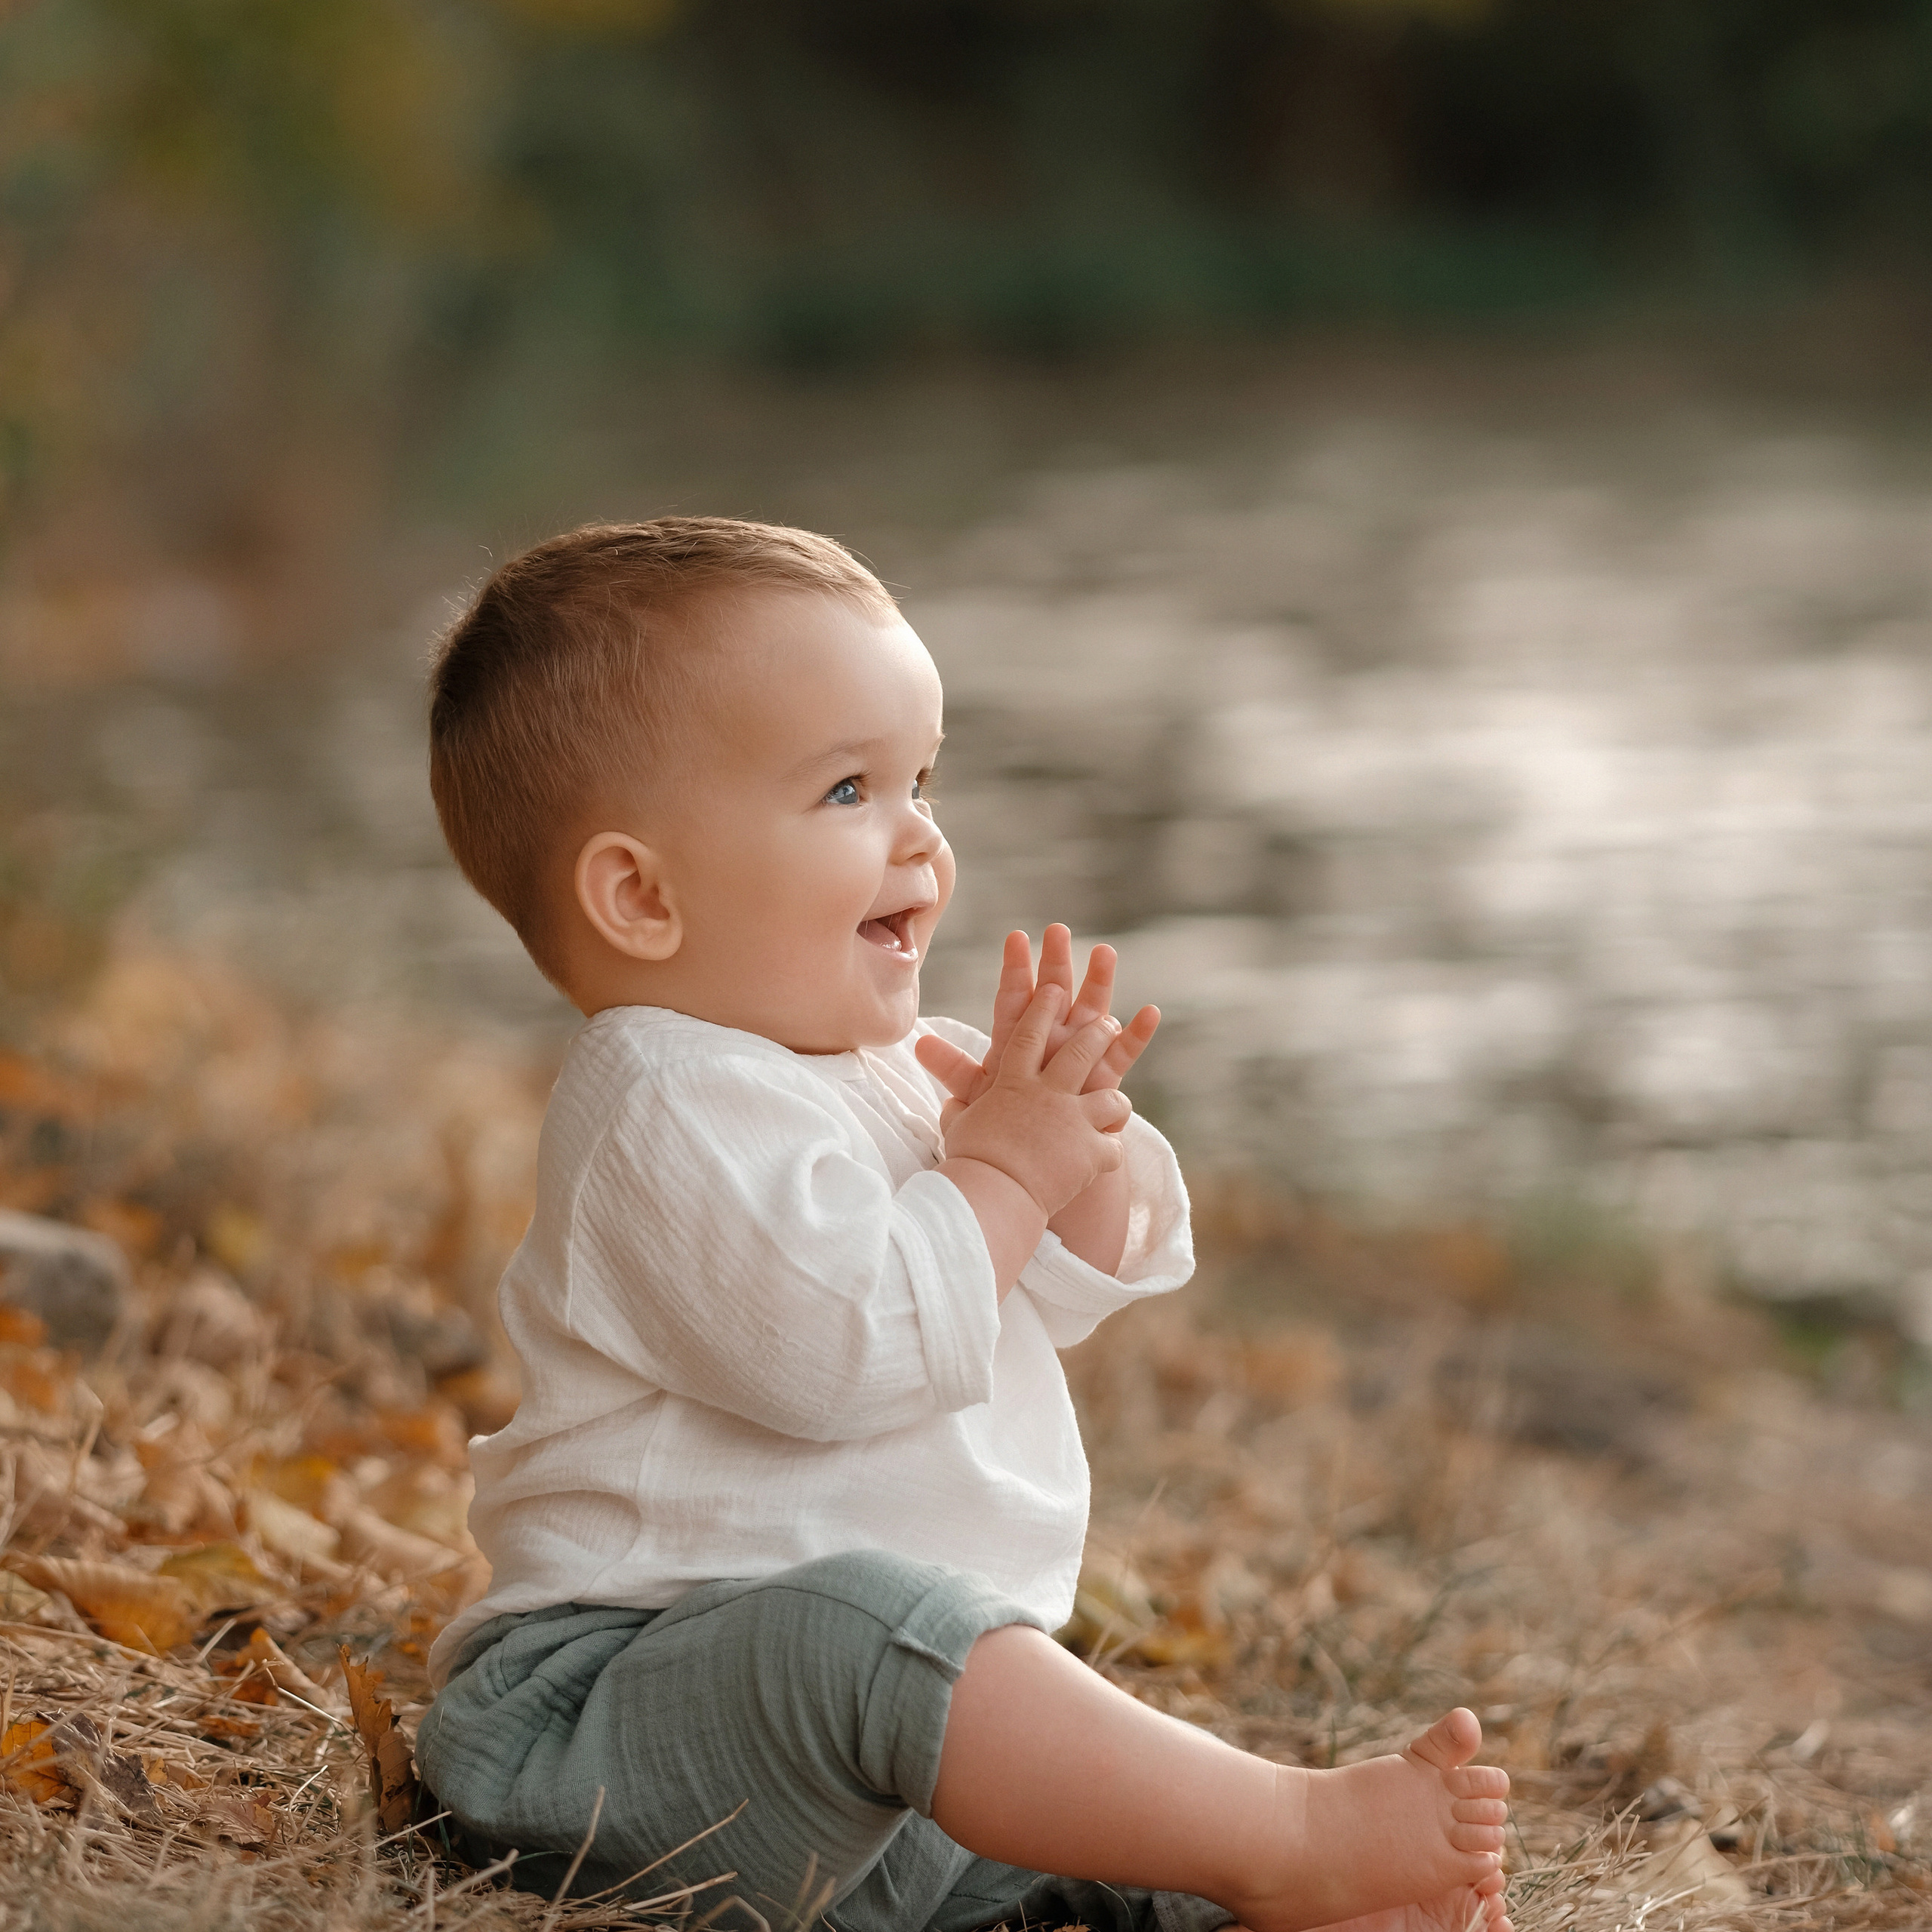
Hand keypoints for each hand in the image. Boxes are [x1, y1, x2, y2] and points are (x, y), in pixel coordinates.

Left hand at [915, 926, 1158, 1131]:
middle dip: (1056, 962)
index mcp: (1020, 1041)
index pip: (1016, 999)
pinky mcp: (1105, 1077)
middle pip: (1055, 994)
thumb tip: (919, 1043)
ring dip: (1099, 983)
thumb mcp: (978, 1094)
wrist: (1038, 1159)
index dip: (1015, 970)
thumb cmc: (1006, 1125)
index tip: (1015, 938)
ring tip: (1105, 952)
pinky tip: (1149, 1012)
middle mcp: (1052, 1039)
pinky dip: (1137, 1034)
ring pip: (1091, 1012)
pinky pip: (1123, 1053)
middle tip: (1058, 930)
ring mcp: (1080, 1054)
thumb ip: (954, 1068)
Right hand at [938, 983, 1136, 1221]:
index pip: (1028, 1034)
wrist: (996, 1191)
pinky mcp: (1093, 1148)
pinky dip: (1109, 1149)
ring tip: (1117, 1102)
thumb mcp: (957, 1127)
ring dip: (1115, 1100)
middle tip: (1106, 1022)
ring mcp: (1075, 1118)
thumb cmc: (971, 1160)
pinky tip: (1106, 1157)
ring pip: (1110, 1093)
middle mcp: (1048, 1091)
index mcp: (1012, 1081)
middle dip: (1096, 1031)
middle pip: (1079, 1050)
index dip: (1042, 1008)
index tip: (1054, 987)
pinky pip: (1113, 1142)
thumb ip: (957, 1109)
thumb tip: (948, 1105)